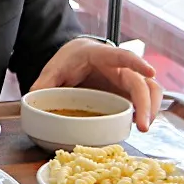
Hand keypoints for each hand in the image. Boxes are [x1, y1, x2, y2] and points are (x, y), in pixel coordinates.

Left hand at [31, 38, 162, 130]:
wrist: (78, 56)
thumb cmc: (69, 59)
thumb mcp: (53, 70)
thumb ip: (43, 85)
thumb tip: (32, 101)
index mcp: (100, 55)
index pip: (121, 55)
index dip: (136, 62)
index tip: (150, 70)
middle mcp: (120, 66)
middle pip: (141, 81)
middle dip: (146, 103)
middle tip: (141, 125)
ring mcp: (127, 79)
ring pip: (151, 90)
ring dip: (151, 109)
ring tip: (142, 128)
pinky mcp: (129, 92)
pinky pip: (145, 100)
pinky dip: (146, 112)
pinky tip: (139, 126)